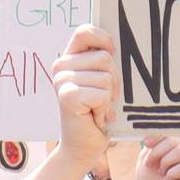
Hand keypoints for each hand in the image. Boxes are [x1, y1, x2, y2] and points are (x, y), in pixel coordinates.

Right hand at [51, 26, 115, 167]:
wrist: (82, 148)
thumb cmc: (96, 114)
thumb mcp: (101, 82)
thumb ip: (104, 62)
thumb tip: (119, 46)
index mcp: (68, 58)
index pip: (85, 31)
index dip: (104, 40)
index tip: (112, 56)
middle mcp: (60, 66)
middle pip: (105, 58)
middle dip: (114, 81)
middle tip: (105, 100)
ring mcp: (62, 80)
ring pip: (107, 77)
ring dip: (109, 99)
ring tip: (98, 110)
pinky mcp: (68, 96)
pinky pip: (103, 94)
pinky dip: (105, 109)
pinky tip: (95, 118)